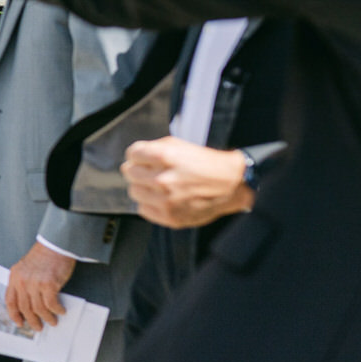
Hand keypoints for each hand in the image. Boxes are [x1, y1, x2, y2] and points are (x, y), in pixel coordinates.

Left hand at [5, 240, 74, 329]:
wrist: (56, 245)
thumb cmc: (43, 256)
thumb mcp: (25, 267)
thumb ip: (23, 282)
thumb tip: (28, 303)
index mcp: (14, 276)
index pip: (10, 300)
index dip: (14, 314)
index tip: (19, 322)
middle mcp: (22, 281)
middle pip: (24, 307)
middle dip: (31, 320)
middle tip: (37, 327)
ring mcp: (35, 283)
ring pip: (38, 308)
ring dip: (46, 318)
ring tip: (52, 322)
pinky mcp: (48, 284)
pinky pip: (51, 304)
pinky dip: (56, 310)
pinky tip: (61, 311)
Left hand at [123, 137, 254, 228]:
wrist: (231, 185)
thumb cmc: (206, 164)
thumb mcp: (180, 144)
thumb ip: (154, 148)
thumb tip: (134, 155)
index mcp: (165, 157)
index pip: (132, 154)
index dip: (137, 155)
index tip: (142, 158)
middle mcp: (163, 179)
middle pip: (129, 173)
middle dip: (139, 170)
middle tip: (151, 172)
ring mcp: (166, 200)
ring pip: (134, 192)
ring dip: (144, 187)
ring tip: (159, 186)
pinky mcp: (170, 217)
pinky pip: (143, 209)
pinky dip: (150, 204)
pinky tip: (163, 198)